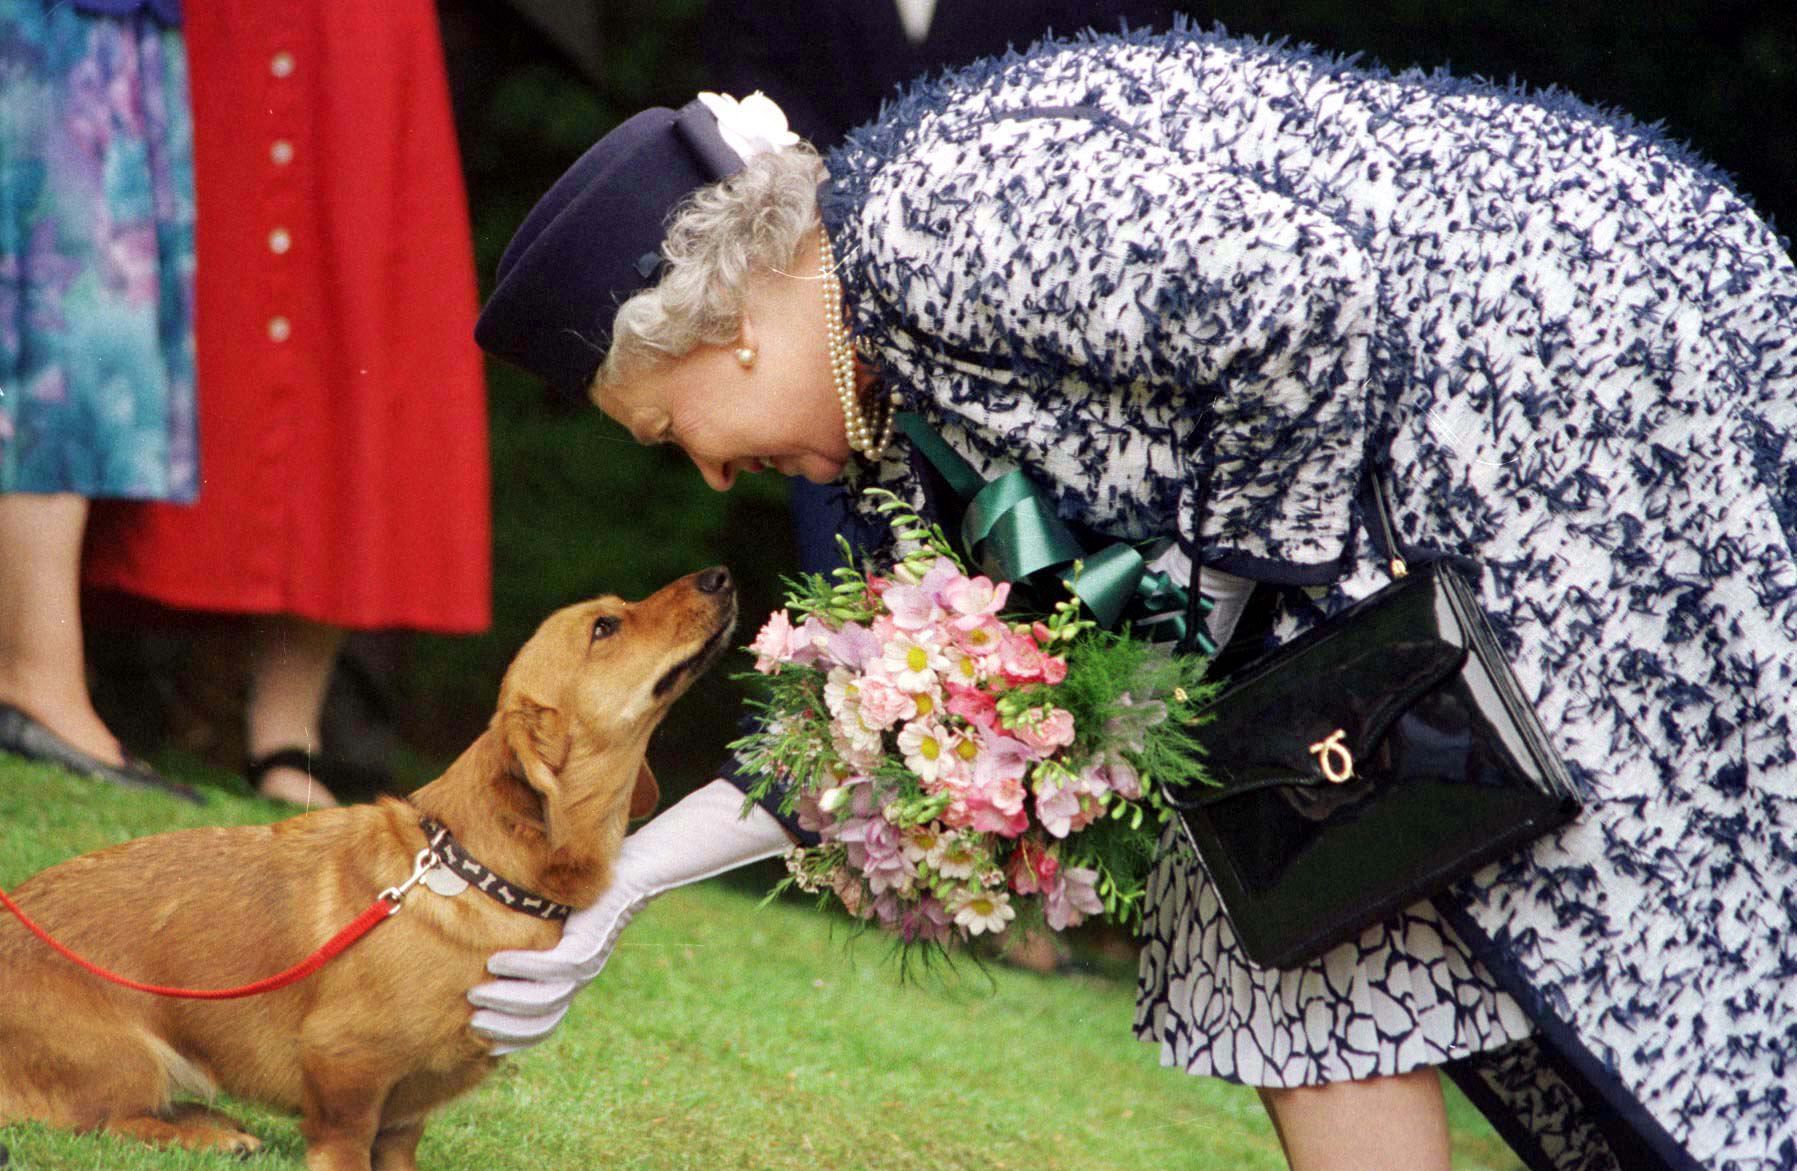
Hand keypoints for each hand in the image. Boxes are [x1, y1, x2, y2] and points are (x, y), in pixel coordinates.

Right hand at [467, 779, 790, 1053]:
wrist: (641, 867)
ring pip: (545, 999)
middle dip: (504, 1028)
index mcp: (576, 976)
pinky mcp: (590, 942)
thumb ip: (533, 933)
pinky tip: (497, 961)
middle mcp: (583, 976)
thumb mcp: (558, 917)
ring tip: (476, 993)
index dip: (516, 1038)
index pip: (545, 1024)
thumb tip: (488, 942)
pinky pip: (554, 966)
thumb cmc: (595, 886)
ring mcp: (588, 962)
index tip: (484, 1042)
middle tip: (471, 1021)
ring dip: (507, 1001)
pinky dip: (523, 968)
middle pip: (542, 1020)